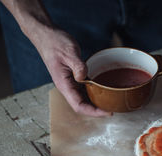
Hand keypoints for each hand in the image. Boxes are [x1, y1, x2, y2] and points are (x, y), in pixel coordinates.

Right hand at [0, 0, 109, 116]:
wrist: (47, 35)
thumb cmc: (55, 43)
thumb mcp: (69, 52)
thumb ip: (78, 66)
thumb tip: (84, 77)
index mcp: (64, 85)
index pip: (79, 105)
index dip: (94, 112)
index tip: (108, 112)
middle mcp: (67, 87)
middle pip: (83, 106)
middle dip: (98, 110)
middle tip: (114, 109)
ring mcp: (70, 83)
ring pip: (84, 99)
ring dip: (97, 103)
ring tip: (112, 103)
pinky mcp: (74, 78)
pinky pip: (85, 89)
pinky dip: (95, 92)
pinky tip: (105, 91)